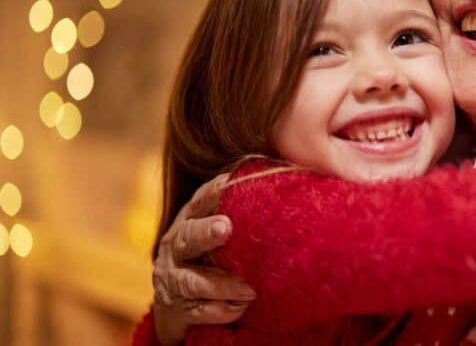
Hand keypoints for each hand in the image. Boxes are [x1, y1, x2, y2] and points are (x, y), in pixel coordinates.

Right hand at [152, 174, 253, 343]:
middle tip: (226, 228)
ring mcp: (172, 279)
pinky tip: (239, 309)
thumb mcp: (219, 234)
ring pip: (193, 281)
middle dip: (206, 232)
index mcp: (188, 221)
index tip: (230, 182)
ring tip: (248, 288)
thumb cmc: (211, 259)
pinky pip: (199, 312)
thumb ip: (243, 213)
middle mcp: (176, 247)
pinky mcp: (177, 310)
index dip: (213, 191)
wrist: (178, 308)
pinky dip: (221, 311)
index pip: (199, 202)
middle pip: (188, 236)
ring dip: (221, 283)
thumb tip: (290, 175)